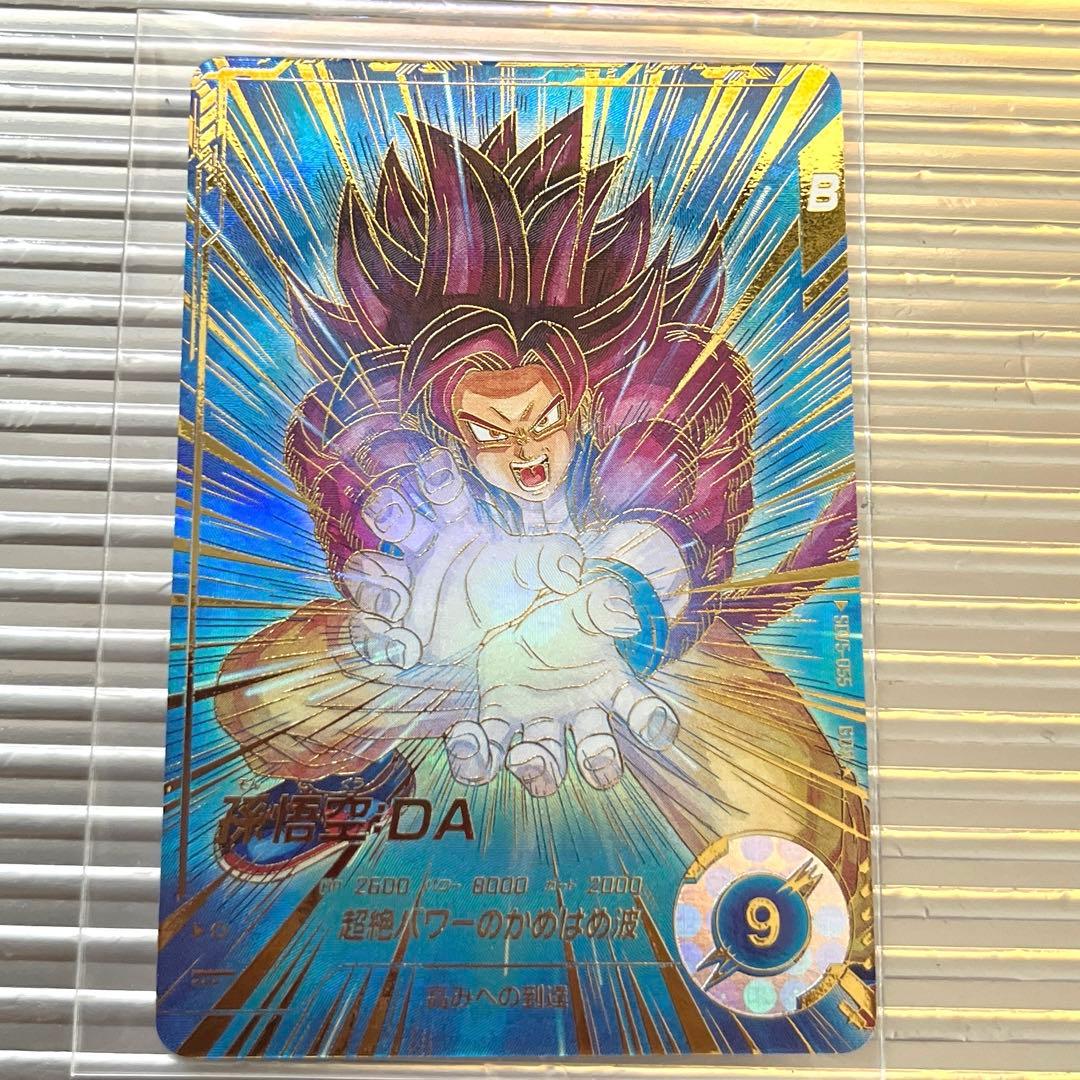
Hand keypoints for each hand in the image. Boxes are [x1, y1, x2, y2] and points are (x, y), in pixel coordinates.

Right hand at [338, 448, 583, 667]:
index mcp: (460, 524)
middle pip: (392, 518)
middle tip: (390, 513)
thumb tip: (568, 569)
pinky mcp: (393, 624)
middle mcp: (423, 548)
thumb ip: (555, 560)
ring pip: (365, 571)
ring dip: (374, 585)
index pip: (444, 492)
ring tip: (396, 606)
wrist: (510, 640)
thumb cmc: (521, 587)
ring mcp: (402, 585)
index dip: (438, 478)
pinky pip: (365, 624)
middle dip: (387, 512)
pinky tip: (403, 648)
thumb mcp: (542, 570)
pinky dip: (374, 635)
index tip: (438, 469)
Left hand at [444, 574, 678, 795]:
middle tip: (592, 755)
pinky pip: (490, 751)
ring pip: (547, 766)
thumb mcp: (555, 566)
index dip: (654, 723)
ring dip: (539, 770)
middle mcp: (576, 703)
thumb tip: (626, 621)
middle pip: (599, 754)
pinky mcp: (496, 712)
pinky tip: (464, 739)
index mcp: (606, 672)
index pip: (641, 707)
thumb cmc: (531, 574)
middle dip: (600, 763)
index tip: (653, 728)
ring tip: (522, 753)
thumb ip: (591, 588)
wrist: (478, 575)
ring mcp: (535, 712)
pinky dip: (477, 759)